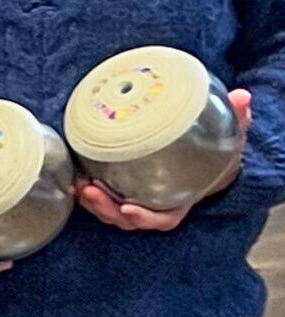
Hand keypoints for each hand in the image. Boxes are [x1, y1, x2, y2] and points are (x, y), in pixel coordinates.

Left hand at [75, 90, 253, 231]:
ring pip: (111, 211)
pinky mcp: (119, 186)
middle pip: (129, 218)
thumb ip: (235, 120)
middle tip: (91, 190)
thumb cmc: (211, 151)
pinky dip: (87, 193)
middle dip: (108, 209)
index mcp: (179, 199)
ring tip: (80, 185)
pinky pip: (102, 198)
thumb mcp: (228, 137)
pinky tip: (75, 178)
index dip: (147, 218)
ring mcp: (136, 198)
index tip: (130, 209)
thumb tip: (242, 97)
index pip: (163, 218)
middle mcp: (155, 203)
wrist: (200, 155)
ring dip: (93, 202)